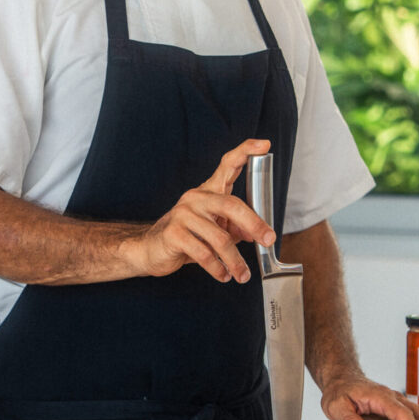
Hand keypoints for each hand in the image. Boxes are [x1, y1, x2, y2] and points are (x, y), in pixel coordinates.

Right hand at [126, 138, 275, 283]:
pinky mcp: (174, 233)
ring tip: (241, 274)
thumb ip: (236, 227)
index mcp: (208, 191)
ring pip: (220, 238)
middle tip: (268, 240)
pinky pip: (204, 253)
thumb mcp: (215, 229)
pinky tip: (222, 274)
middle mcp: (196, 197)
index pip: (227, 165)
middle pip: (231, 205)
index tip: (263, 145)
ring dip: (235, 260)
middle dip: (254, 223)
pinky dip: (217, 268)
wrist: (150, 249)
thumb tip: (257, 234)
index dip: (245, 152)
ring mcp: (183, 214)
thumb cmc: (186, 237)